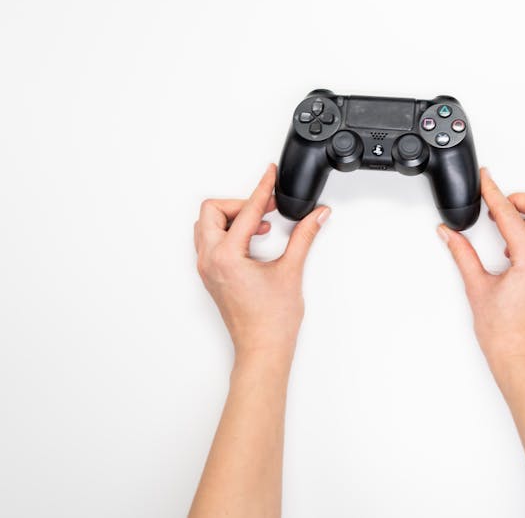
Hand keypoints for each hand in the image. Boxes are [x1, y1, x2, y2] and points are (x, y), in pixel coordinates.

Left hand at [194, 164, 329, 359]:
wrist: (262, 350)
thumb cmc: (272, 322)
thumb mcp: (291, 271)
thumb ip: (304, 237)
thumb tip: (316, 216)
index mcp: (227, 256)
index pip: (247, 211)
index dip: (263, 189)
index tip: (269, 174)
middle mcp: (211, 260)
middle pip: (213, 211)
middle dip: (241, 203)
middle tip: (268, 206)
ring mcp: (208, 269)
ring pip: (208, 226)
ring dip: (233, 218)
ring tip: (262, 224)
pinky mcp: (212, 276)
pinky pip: (210, 241)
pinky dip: (229, 232)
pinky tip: (254, 239)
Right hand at [437, 168, 524, 377]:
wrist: (524, 361)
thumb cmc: (504, 335)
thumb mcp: (477, 288)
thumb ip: (463, 254)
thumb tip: (449, 234)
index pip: (510, 214)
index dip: (494, 192)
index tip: (486, 180)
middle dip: (523, 199)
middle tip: (500, 205)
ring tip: (509, 228)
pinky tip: (519, 248)